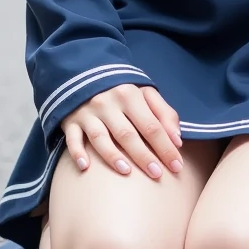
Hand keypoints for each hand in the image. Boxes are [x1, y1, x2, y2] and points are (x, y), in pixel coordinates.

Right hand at [61, 83, 182, 179]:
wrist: (85, 73)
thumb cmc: (122, 90)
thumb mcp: (145, 93)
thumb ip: (164, 113)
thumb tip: (177, 140)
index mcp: (129, 95)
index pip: (151, 125)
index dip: (165, 147)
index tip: (177, 166)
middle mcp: (107, 103)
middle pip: (127, 134)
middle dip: (143, 156)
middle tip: (157, 175)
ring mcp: (87, 113)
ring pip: (100, 137)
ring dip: (112, 156)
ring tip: (126, 172)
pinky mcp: (70, 121)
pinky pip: (72, 138)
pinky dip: (77, 152)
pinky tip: (85, 167)